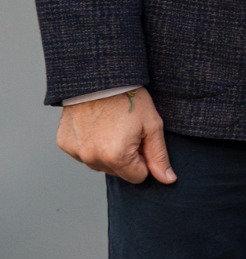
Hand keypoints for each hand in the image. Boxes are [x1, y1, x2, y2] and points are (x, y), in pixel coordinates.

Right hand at [56, 88, 173, 184]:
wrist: (100, 78)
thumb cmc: (130, 99)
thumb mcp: (152, 126)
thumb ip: (159, 156)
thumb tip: (168, 180)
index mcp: (116, 157)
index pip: (138, 177)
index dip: (143, 159)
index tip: (141, 140)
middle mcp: (91, 158)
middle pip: (118, 172)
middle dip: (126, 156)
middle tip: (127, 131)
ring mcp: (76, 151)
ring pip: (99, 164)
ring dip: (107, 152)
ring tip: (112, 127)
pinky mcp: (64, 143)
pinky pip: (83, 153)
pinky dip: (91, 144)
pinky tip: (96, 126)